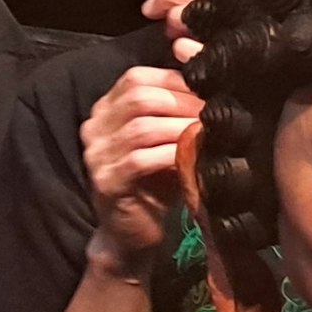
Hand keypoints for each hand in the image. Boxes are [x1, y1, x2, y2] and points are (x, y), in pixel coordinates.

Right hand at [78, 65, 203, 275]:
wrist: (133, 233)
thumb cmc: (156, 183)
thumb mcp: (167, 141)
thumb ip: (178, 113)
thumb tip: (215, 85)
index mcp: (106, 109)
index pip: (137, 78)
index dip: (176, 81)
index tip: (211, 92)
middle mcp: (95, 127)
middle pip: (139, 96)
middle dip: (183, 103)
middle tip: (216, 114)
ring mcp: (96, 154)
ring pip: (141, 127)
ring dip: (181, 128)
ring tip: (209, 134)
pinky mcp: (106, 181)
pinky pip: (140, 160)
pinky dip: (171, 155)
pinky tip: (193, 157)